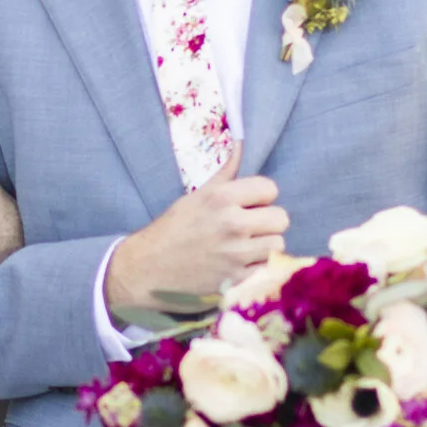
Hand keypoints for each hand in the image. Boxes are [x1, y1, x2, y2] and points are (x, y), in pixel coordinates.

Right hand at [106, 174, 284, 318]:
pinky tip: (240, 265)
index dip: (261, 197)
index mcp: (221, 198)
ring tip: (246, 248)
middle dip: (268, 223)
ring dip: (264, 247)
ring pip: (277, 244)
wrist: (146, 269)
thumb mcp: (196, 196)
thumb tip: (241, 146)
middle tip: (251, 229)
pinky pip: (266, 268)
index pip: (270, 189)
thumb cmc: (171, 230)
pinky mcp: (236, 281)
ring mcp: (235, 254)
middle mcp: (232, 223)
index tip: (250, 206)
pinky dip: (257, 268)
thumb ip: (225, 175)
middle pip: (280, 218)